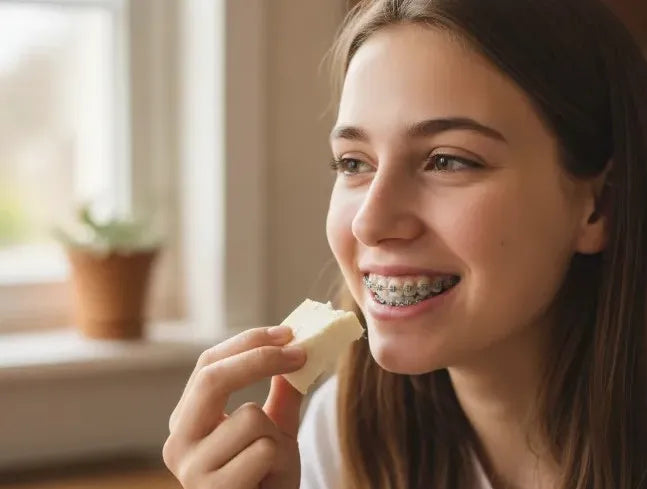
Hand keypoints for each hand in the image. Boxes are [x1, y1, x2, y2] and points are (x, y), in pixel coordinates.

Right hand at [162, 325, 306, 488]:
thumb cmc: (266, 479)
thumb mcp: (275, 430)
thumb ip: (281, 393)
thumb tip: (295, 349)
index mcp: (188, 418)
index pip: (208, 364)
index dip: (248, 343)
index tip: (286, 333)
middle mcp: (178, 440)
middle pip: (213, 378)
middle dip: (260, 359)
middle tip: (299, 353)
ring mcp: (190, 468)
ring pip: (250, 417)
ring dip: (278, 436)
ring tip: (273, 464)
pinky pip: (262, 451)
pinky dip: (280, 462)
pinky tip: (268, 483)